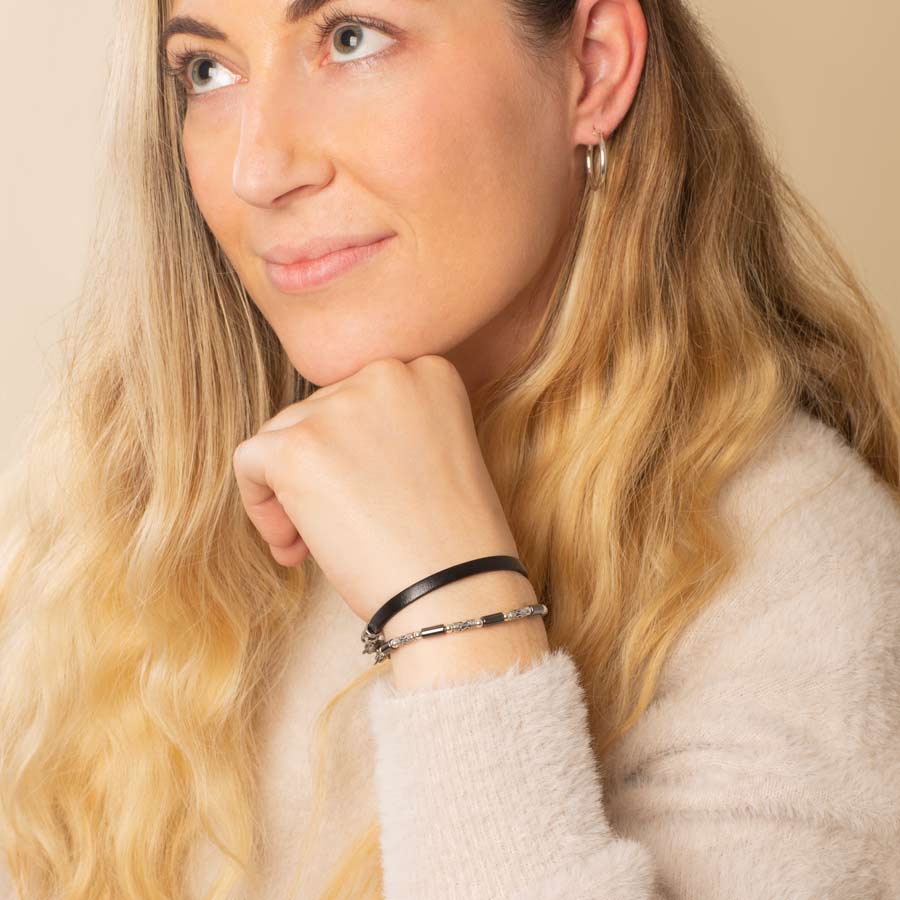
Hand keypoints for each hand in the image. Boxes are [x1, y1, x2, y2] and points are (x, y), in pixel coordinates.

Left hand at [231, 355, 522, 623]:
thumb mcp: (438, 455)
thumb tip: (324, 442)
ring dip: (291, 489)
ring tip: (316, 543)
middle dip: (321, 469)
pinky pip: (249, 461)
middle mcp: (385, 374)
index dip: (354, 450)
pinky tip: (292, 546)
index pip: (361, 395)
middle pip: (320, 412)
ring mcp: (339, 407)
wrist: (458, 589)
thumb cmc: (454, 541)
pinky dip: (259, 504)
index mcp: (427, 372)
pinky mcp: (298, 447)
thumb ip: (390, 427)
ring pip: (282, 434)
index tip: (367, 494)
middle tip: (343, 527)